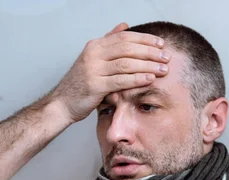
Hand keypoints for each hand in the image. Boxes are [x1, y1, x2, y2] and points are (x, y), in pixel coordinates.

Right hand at [51, 22, 170, 123]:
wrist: (62, 103)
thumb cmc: (80, 83)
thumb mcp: (93, 58)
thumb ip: (109, 42)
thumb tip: (124, 26)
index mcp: (95, 46)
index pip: (125, 37)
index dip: (145, 39)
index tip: (161, 44)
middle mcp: (93, 54)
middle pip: (128, 48)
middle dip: (150, 52)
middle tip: (166, 57)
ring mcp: (93, 70)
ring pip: (127, 63)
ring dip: (148, 66)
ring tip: (163, 69)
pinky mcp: (95, 86)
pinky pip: (121, 80)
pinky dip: (137, 79)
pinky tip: (150, 79)